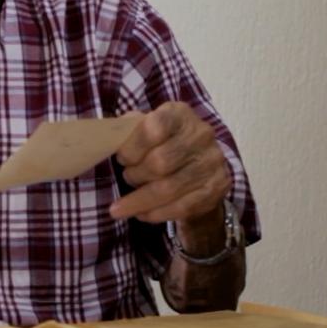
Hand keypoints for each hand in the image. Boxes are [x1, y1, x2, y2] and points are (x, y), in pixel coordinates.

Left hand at [109, 102, 231, 233]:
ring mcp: (212, 161)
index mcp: (180, 114)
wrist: (199, 164)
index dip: (133, 146)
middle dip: (136, 175)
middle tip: (127, 177)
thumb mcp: (145, 129)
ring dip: (140, 200)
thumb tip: (108, 140)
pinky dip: (156, 213)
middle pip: (160, 162)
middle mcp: (201, 134)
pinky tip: (141, 214)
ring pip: (169, 189)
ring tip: (122, 206)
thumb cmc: (162, 144)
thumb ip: (128, 131)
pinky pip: (182, 206)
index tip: (121, 157)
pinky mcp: (217, 186)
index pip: (154, 127)